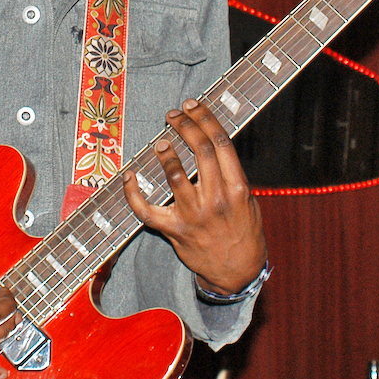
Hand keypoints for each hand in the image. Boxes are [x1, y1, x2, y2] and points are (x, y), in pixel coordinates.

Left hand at [122, 99, 268, 295]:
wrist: (237, 272)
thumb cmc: (243, 232)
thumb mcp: (249, 201)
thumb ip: (231, 175)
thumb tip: (211, 142)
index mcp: (238, 188)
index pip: (221, 143)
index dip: (205, 119)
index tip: (193, 106)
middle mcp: (217, 199)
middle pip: (200, 151)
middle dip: (185, 126)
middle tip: (174, 115)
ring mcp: (194, 215)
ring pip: (175, 176)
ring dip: (165, 155)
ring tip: (161, 142)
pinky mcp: (175, 230)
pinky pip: (147, 210)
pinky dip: (133, 192)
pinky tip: (129, 175)